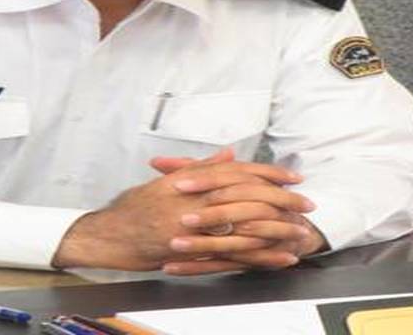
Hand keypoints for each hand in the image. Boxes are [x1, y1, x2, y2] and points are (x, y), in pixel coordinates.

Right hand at [51, 150, 306, 270]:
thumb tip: (229, 154)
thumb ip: (201, 167)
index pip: (238, 173)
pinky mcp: (190, 255)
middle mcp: (193, 203)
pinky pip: (232, 257)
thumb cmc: (134, 208)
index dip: (268, 174)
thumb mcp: (166, 181)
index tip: (293, 177)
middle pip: (247, 198)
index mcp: (190, 181)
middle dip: (281, 201)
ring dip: (276, 230)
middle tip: (305, 204)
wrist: (106, 237)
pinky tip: (280, 259)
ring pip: (244, 228)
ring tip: (301, 232)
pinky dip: (260, 258)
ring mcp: (192, 231)